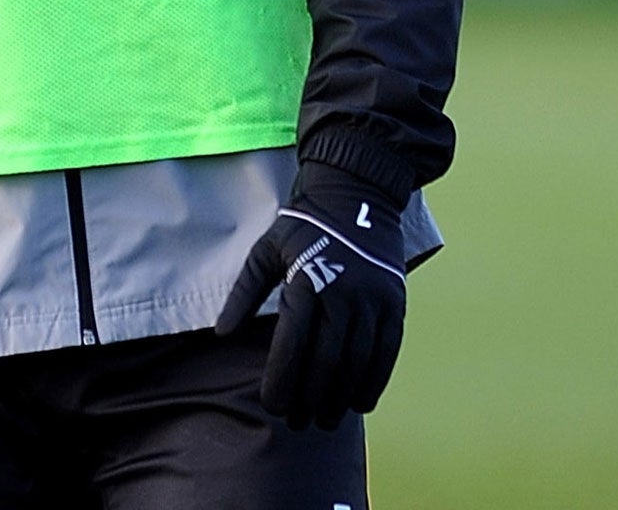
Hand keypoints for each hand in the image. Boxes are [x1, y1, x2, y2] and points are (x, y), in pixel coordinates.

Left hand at [216, 162, 407, 429]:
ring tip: (325, 420)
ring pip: (357, 363)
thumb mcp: (265, 250)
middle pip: (326, 361)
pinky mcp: (396, 305)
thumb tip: (221, 333)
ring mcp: (374, 301)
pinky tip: (359, 402)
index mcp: (307, 281)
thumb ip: (243, 292)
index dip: (282, 380)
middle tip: (297, 422)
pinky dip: (374, 382)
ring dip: (340, 398)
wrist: (356, 196)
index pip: (292, 344)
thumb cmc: (302, 225)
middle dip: (310, 398)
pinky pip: (386, 354)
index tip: (271, 405)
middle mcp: (344, 294)